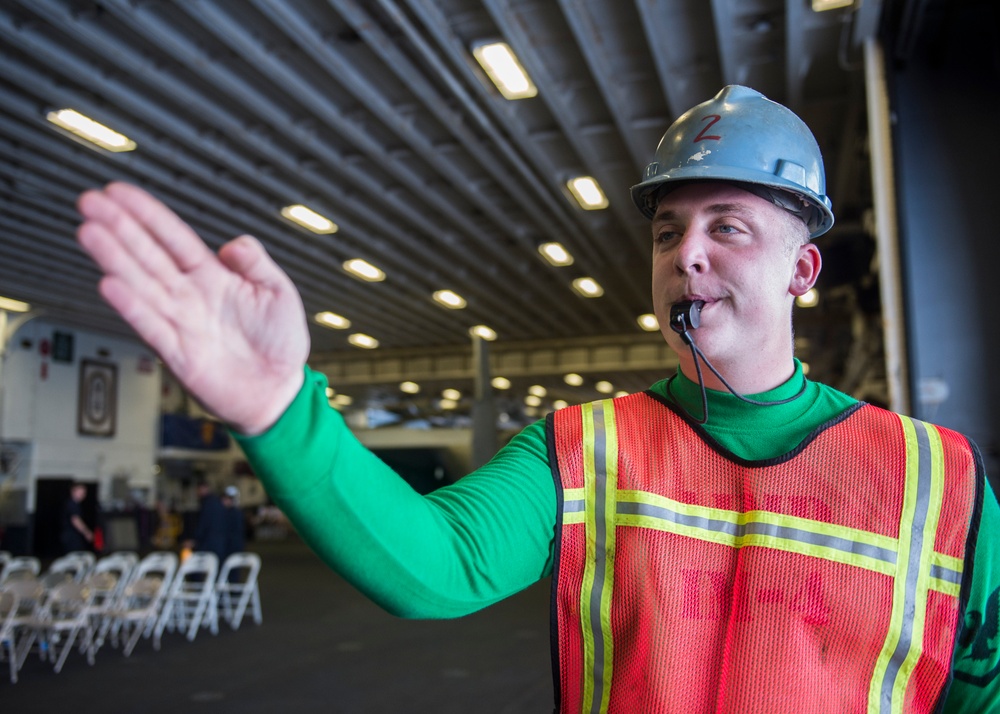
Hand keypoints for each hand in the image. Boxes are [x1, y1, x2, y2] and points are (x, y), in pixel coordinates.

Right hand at [77, 182, 308, 433]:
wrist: (279, 390)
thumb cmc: (280, 342)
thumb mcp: (279, 292)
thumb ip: (257, 263)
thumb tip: (232, 244)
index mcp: (213, 276)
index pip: (173, 238)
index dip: (147, 215)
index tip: (118, 192)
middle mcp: (190, 296)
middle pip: (147, 255)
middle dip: (118, 228)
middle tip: (89, 202)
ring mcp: (181, 322)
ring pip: (141, 284)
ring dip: (114, 259)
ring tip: (90, 233)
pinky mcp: (178, 353)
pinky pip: (151, 325)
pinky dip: (131, 307)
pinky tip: (110, 285)